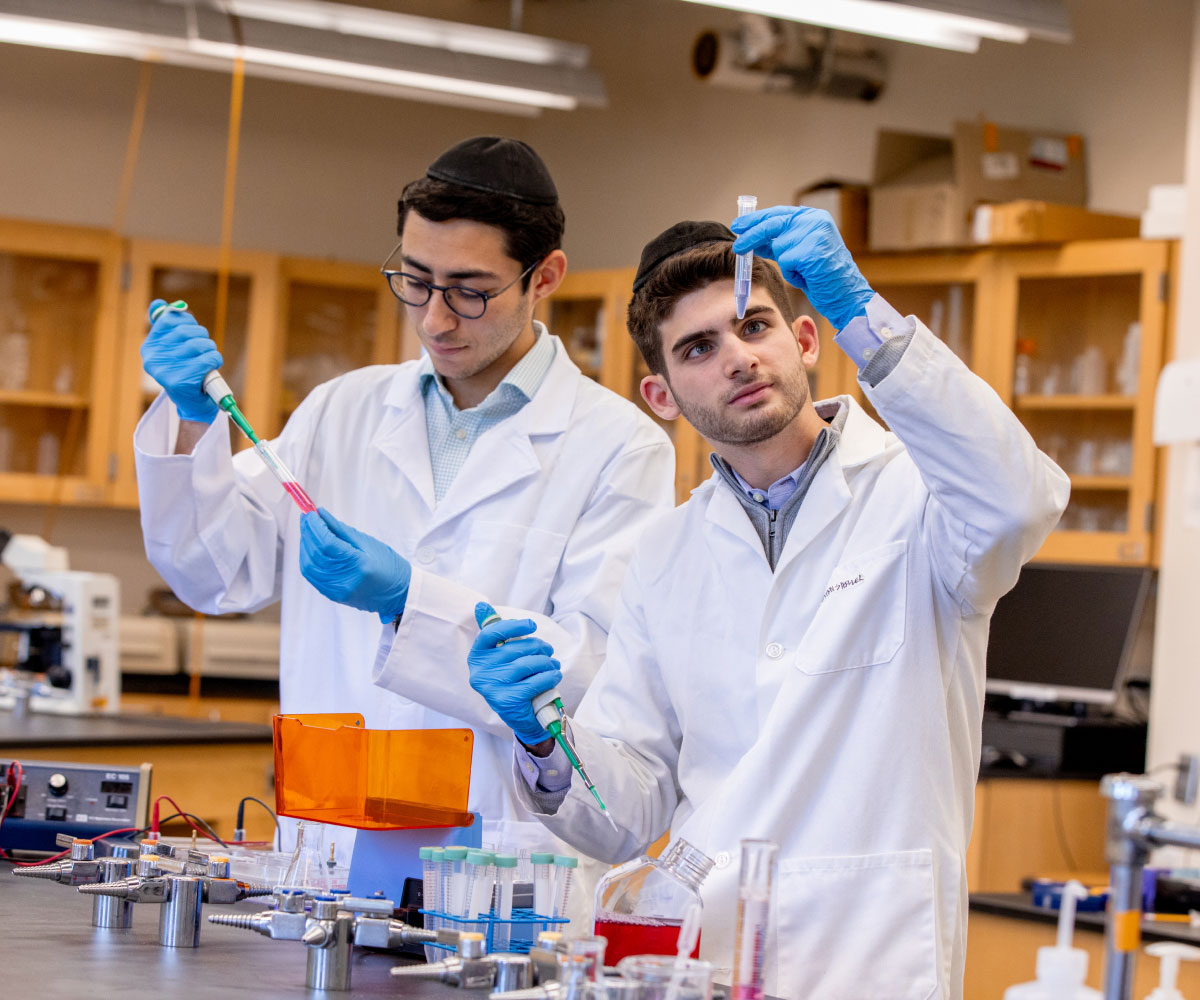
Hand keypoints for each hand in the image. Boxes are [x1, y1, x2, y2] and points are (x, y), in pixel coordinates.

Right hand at [141, 299, 222, 422]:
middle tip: (204, 349)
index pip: (170, 319)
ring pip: (199, 345)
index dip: (188, 322)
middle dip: (202, 337)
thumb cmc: (184, 370)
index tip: (192, 333)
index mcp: (148, 347)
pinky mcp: (180, 382)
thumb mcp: (172, 347)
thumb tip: (159, 303)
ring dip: (210, 350)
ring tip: (207, 359)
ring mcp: (165, 371)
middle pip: (187, 331)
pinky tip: (211, 367)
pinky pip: (207, 359)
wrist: (191, 403)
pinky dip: (215, 360)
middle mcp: (152, 358)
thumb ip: (165, 324)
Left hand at [299, 508, 410, 621]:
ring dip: (304, 546)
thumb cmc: (388, 565)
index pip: (327, 543)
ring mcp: (337, 590)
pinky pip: (311, 575)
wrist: (398, 593)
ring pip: (308, 566)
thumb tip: (321, 514)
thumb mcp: (367, 542)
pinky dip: (307, 558)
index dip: (315, 526)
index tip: (310, 513)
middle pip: (315, 554)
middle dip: (307, 533)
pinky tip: (310, 547)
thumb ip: (341, 529)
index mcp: (359, 565)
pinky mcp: (332, 595)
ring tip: (308, 530)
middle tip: (306, 518)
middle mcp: (345, 580)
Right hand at [468, 618, 561, 745]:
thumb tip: (481, 606)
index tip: (532, 626)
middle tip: (549, 651)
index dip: (512, 626)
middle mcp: (480, 672)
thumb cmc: (513, 679)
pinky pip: (534, 682)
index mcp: (477, 657)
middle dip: (538, 647)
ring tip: (553, 665)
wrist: (521, 716)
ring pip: (527, 665)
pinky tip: (554, 676)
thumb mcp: (502, 656)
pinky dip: (549, 677)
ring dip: (547, 663)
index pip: (491, 634)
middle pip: (514, 649)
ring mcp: (492, 688)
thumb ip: (496, 632)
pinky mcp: (507, 702)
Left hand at [730, 206, 873, 329]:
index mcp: (813, 216)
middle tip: (737, 246)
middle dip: (751, 235)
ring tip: (805, 271)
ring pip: (779, 247)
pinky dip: (793, 274)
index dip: (755, 220)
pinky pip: (786, 262)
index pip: (777, 213)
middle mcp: (816, 220)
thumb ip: (777, 243)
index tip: (738, 225)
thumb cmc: (821, 276)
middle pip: (772, 224)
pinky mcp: (811, 251)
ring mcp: (815, 234)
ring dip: (786, 264)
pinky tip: (808, 276)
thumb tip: (750, 238)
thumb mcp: (796, 253)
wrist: (846, 295)